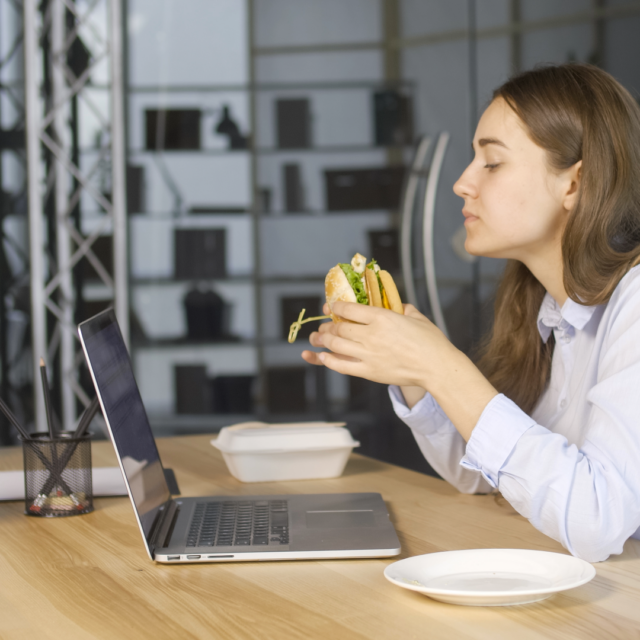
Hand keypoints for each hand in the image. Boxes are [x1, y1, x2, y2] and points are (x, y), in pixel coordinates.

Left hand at [302, 301, 451, 388]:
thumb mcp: (415, 316)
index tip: (332, 306)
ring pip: (336, 344)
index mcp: (382, 317)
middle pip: (339, 327)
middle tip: (325, 325)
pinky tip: (323, 356)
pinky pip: (342, 365)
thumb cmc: (430, 341)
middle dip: (328, 325)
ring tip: (321, 337)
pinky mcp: (369, 371)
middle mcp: (372, 334)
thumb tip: (395, 305)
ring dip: (325, 339)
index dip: (336, 306)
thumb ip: (401, 308)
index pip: (349, 308)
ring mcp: (369, 354)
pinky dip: (328, 360)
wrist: (437, 367)